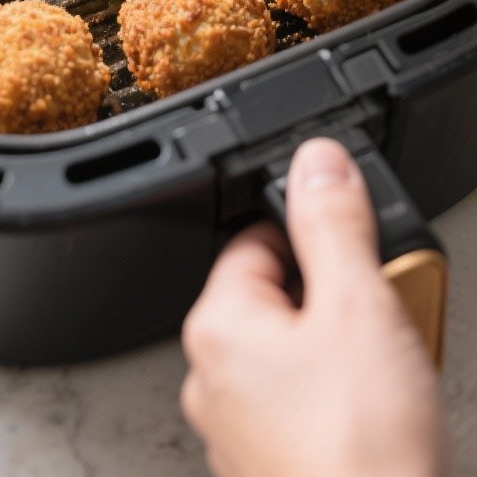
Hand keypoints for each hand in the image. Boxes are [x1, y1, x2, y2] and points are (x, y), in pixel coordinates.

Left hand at [181, 138, 447, 476]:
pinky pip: (309, 407)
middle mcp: (213, 381)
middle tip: (383, 310)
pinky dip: (347, 400)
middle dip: (338, 296)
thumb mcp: (359, 306)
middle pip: (280, 297)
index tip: (353, 242)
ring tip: (394, 366)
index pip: (254, 240)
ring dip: (349, 349)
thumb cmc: (360, 453)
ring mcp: (241, 433)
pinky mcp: (274, 469)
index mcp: (217, 329)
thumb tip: (317, 161)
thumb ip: (333, 222)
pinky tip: (386, 414)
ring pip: (299, 355)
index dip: (312, 233)